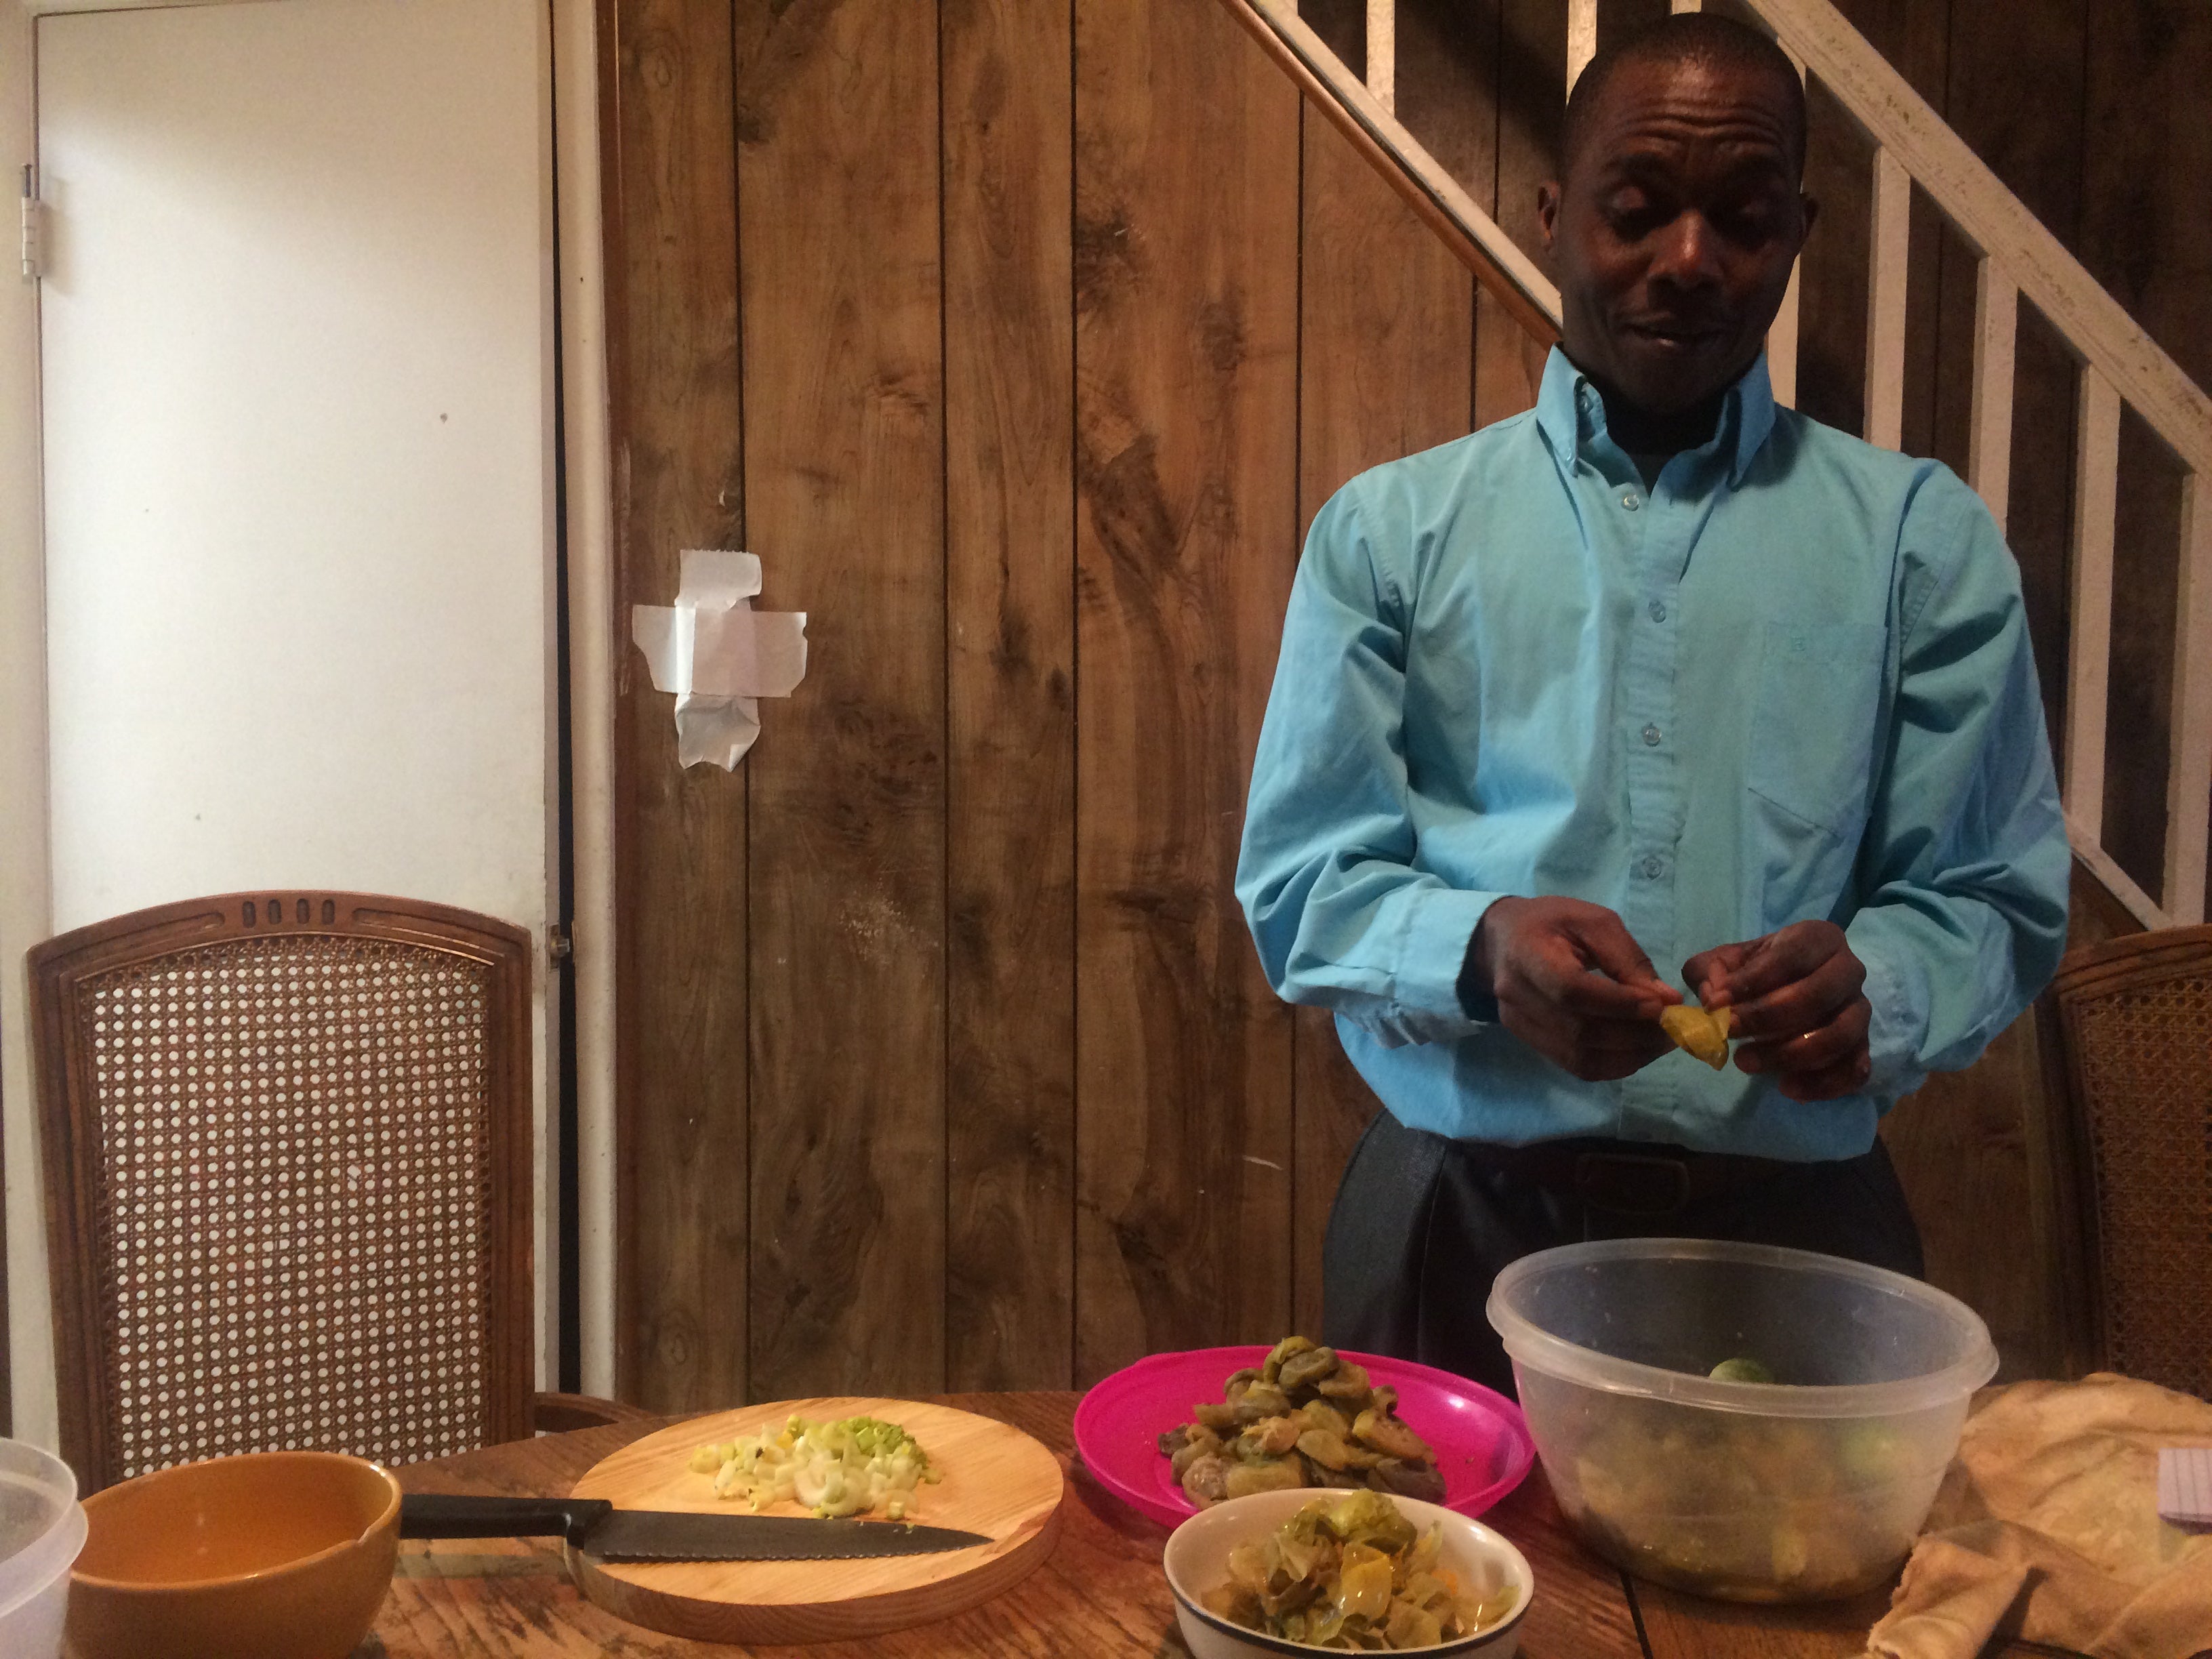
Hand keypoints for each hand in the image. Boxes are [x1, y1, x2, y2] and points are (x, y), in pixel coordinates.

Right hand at [1470, 897, 1680, 1081]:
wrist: (1501, 941)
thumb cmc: (1551, 923)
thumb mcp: (1593, 922)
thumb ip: (1628, 959)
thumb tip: (1666, 1000)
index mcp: (1528, 954)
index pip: (1572, 990)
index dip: (1619, 1004)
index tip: (1662, 1005)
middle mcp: (1517, 996)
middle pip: (1579, 1031)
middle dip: (1635, 1034)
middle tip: (1673, 1027)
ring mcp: (1519, 1024)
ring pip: (1579, 1057)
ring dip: (1629, 1055)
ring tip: (1660, 1040)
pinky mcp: (1529, 1042)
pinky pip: (1576, 1066)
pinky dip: (1613, 1064)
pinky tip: (1637, 1049)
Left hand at [1683, 921, 1871, 1100]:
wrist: (1782, 990)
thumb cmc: (1753, 971)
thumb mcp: (1724, 962)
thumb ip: (1708, 971)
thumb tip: (1713, 997)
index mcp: (1819, 938)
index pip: (1792, 955)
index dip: (1752, 980)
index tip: (1716, 1002)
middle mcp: (1849, 970)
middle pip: (1818, 995)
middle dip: (1767, 1017)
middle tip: (1728, 1031)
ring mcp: (1859, 1011)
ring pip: (1840, 1035)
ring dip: (1790, 1054)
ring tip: (1744, 1061)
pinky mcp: (1862, 1047)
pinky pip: (1856, 1070)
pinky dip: (1824, 1084)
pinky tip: (1787, 1087)